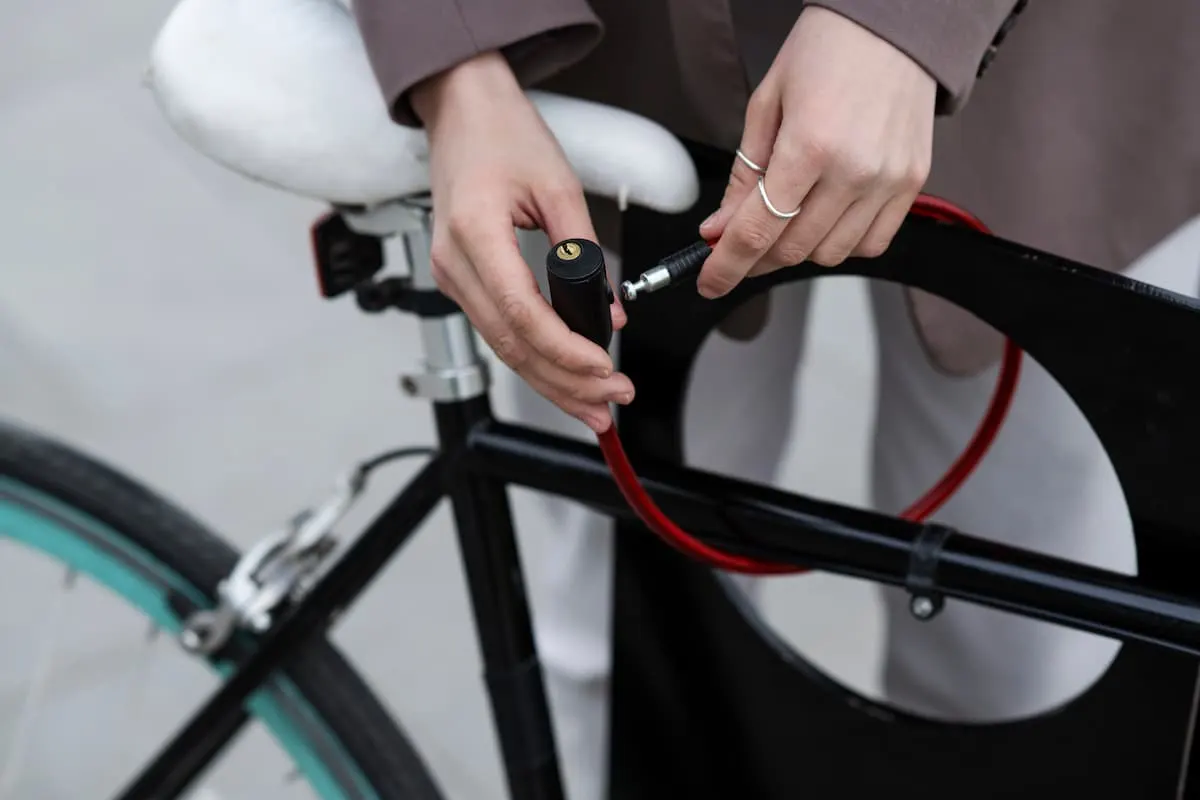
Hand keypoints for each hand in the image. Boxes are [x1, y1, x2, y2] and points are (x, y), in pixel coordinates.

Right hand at [412, 52, 632, 432]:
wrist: (461, 111)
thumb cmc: (504, 135)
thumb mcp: (558, 185)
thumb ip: (585, 251)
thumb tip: (611, 311)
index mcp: (475, 233)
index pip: (522, 314)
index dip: (566, 351)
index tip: (605, 367)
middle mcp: (453, 263)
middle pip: (511, 345)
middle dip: (565, 382)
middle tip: (611, 402)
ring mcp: (450, 275)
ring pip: (503, 348)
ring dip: (551, 382)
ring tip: (594, 404)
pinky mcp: (460, 280)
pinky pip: (498, 332)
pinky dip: (534, 359)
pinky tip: (563, 378)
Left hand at [696, 6, 935, 297]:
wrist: (894, 26)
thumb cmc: (827, 51)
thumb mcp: (767, 105)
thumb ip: (743, 175)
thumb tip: (719, 229)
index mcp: (809, 146)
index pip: (757, 231)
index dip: (727, 266)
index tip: (710, 281)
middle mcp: (853, 171)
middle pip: (792, 249)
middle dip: (754, 258)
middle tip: (737, 246)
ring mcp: (887, 182)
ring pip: (829, 254)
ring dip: (796, 251)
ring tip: (784, 222)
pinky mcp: (912, 184)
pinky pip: (871, 243)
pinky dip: (840, 244)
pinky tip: (824, 220)